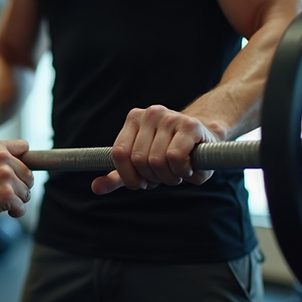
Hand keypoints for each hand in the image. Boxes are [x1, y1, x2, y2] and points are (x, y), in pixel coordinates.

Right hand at [0, 139, 33, 228]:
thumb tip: (15, 161)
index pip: (24, 148)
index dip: (20, 164)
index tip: (14, 174)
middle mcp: (2, 157)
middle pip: (28, 175)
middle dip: (19, 187)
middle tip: (2, 194)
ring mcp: (5, 176)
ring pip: (26, 193)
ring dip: (15, 201)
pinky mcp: (6, 195)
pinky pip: (22, 207)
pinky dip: (14, 212)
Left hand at [91, 105, 222, 194]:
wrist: (206, 139)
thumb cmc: (170, 153)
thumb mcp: (141, 165)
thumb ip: (118, 176)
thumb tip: (95, 188)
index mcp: (134, 119)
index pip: (119, 154)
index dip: (130, 176)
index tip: (142, 182)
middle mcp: (150, 113)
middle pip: (139, 160)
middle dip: (152, 178)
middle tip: (165, 177)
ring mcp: (170, 117)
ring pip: (157, 161)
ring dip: (169, 177)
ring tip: (177, 172)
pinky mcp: (190, 126)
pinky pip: (175, 158)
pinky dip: (181, 171)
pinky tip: (188, 168)